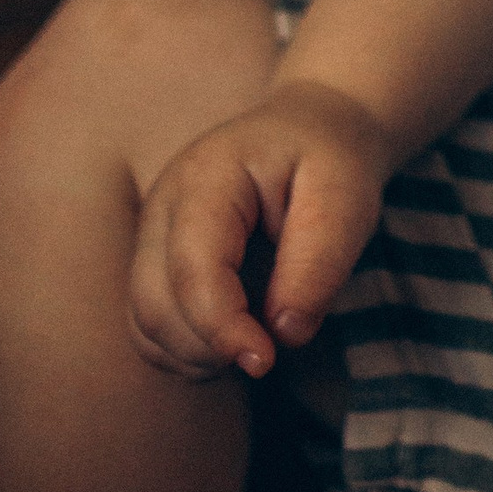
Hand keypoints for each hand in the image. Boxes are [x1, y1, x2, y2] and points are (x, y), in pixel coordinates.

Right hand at [128, 82, 393, 381]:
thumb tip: (285, 333)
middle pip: (156, 303)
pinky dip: (187, 351)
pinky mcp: (156, 262)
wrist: (311, 130)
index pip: (194, 268)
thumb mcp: (346, 197)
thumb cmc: (330, 160)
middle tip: (272, 351)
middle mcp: (163, 205)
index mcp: (207, 176)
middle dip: (210, 347)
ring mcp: (152, 234)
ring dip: (197, 354)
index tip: (265, 361)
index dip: (222, 327)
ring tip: (258, 341)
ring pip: (146, 322)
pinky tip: (234, 340)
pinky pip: (151, 327)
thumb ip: (318, 262)